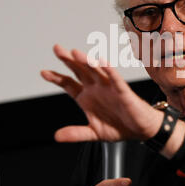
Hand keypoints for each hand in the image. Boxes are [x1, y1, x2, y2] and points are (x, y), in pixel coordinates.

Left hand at [41, 44, 162, 141]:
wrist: (141, 130)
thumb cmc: (119, 127)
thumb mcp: (93, 133)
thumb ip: (76, 133)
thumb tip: (57, 136)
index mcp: (86, 97)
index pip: (68, 83)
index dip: (57, 77)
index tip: (43, 72)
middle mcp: (96, 88)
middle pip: (80, 71)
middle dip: (68, 61)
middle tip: (57, 49)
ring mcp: (109, 88)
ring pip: (96, 71)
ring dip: (86, 61)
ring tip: (75, 53)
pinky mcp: (123, 91)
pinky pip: (115, 79)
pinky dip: (109, 70)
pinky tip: (101, 62)